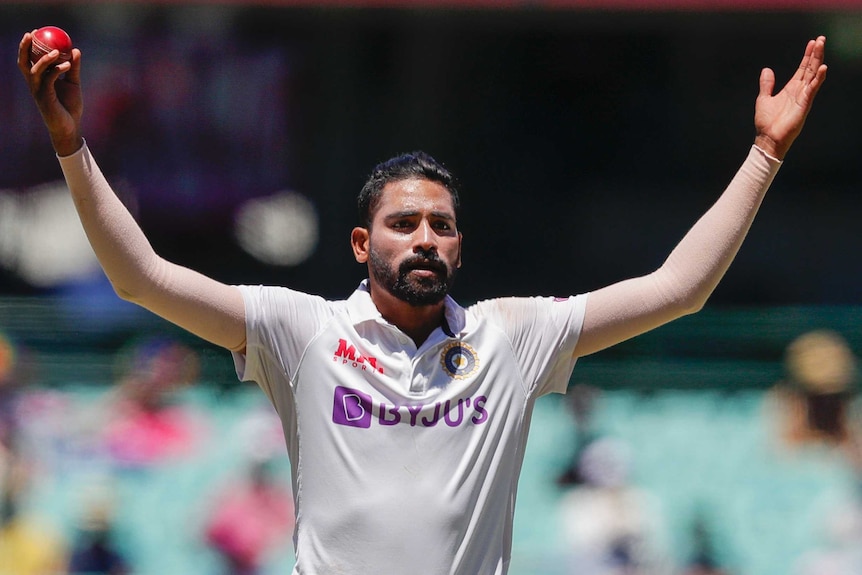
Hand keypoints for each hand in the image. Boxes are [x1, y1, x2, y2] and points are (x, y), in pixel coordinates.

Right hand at [17, 30, 83, 155]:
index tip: (35, 31)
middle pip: (23, 62)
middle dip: (25, 47)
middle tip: (32, 33)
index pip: (29, 59)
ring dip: (45, 58)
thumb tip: (76, 50)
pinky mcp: (45, 98)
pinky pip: (49, 80)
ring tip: (58, 50)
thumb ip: (73, 67)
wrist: (70, 127)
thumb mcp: (73, 83)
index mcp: (38, 79)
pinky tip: (67, 64)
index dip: (28, 45)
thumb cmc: (69, 106)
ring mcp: (38, 91)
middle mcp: (34, 84)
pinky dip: (57, 70)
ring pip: (35, 70)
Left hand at [754, 36, 826, 159]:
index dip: (807, 56)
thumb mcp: (764, 98)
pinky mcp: (804, 105)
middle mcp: (800, 91)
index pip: (802, 69)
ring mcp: (803, 97)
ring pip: (813, 75)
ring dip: (818, 61)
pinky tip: (822, 68)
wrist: (768, 139)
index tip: (812, 43)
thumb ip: (766, 84)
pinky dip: (818, 79)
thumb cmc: (767, 122)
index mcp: (791, 89)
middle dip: (815, 54)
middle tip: (821, 39)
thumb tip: (767, 70)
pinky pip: (813, 89)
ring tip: (821, 47)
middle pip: (810, 69)